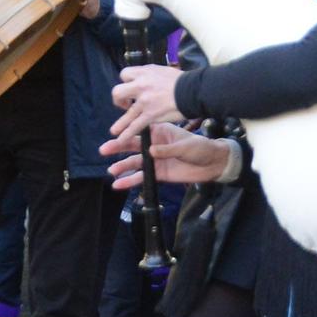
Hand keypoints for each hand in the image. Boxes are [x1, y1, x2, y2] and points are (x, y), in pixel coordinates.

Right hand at [101, 124, 232, 187]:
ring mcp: (155, 160)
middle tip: (104, 150)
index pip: (141, 131)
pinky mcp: (158, 174)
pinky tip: (119, 184)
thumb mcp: (185, 146)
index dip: (127, 133)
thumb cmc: (201, 148)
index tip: (115, 135)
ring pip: (135, 163)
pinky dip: (130, 181)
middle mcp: (155, 145)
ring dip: (123, 166)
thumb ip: (168, 149)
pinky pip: (142, 177)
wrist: (213, 164)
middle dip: (118, 148)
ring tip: (111, 170)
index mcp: (160, 132)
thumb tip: (151, 152)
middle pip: (133, 146)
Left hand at [110, 64, 183, 137]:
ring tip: (113, 131)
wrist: (192, 90)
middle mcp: (141, 86)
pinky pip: (135, 126)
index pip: (124, 74)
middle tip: (125, 104)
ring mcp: (144, 101)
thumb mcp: (163, 70)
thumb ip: (152, 74)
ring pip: (125, 113)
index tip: (131, 88)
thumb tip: (148, 77)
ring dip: (119, 123)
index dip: (126, 82)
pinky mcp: (150, 114)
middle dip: (118, 99)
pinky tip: (122, 139)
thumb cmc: (183, 80)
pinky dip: (127, 134)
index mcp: (144, 73)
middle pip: (118, 91)